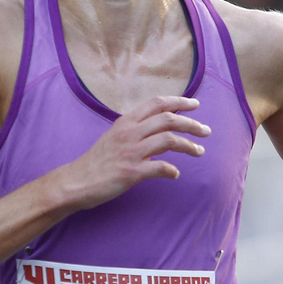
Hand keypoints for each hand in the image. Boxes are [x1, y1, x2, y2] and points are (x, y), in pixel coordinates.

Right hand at [55, 95, 209, 210]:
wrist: (76, 182)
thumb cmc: (96, 162)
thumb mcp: (113, 137)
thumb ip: (134, 130)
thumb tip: (157, 129)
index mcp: (125, 122)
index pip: (157, 103)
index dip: (179, 101)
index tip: (195, 104)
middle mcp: (129, 133)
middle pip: (168, 119)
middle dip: (192, 123)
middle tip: (206, 130)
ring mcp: (131, 152)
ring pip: (169, 140)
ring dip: (189, 145)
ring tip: (199, 151)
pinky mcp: (132, 172)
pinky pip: (161, 167)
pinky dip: (172, 170)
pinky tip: (175, 174)